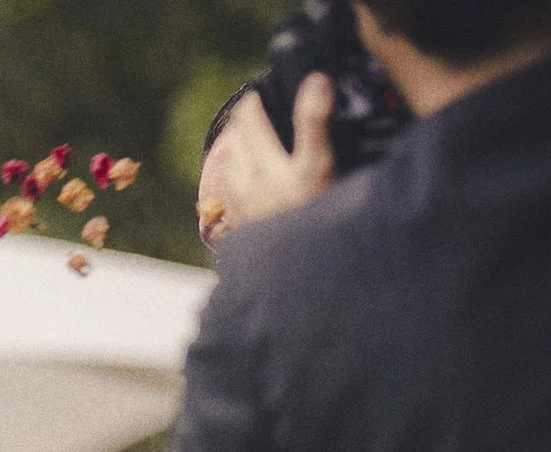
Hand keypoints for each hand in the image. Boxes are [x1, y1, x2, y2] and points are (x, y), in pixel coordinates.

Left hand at [200, 72, 334, 247]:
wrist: (301, 272)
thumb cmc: (314, 214)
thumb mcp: (319, 164)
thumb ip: (315, 121)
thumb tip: (315, 79)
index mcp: (263, 164)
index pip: (249, 120)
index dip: (253, 103)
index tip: (259, 93)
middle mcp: (246, 184)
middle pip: (235, 143)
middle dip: (242, 124)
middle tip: (252, 113)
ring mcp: (242, 208)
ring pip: (230, 169)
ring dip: (236, 151)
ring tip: (246, 143)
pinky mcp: (244, 229)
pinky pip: (231, 198)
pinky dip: (236, 181)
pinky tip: (245, 183)